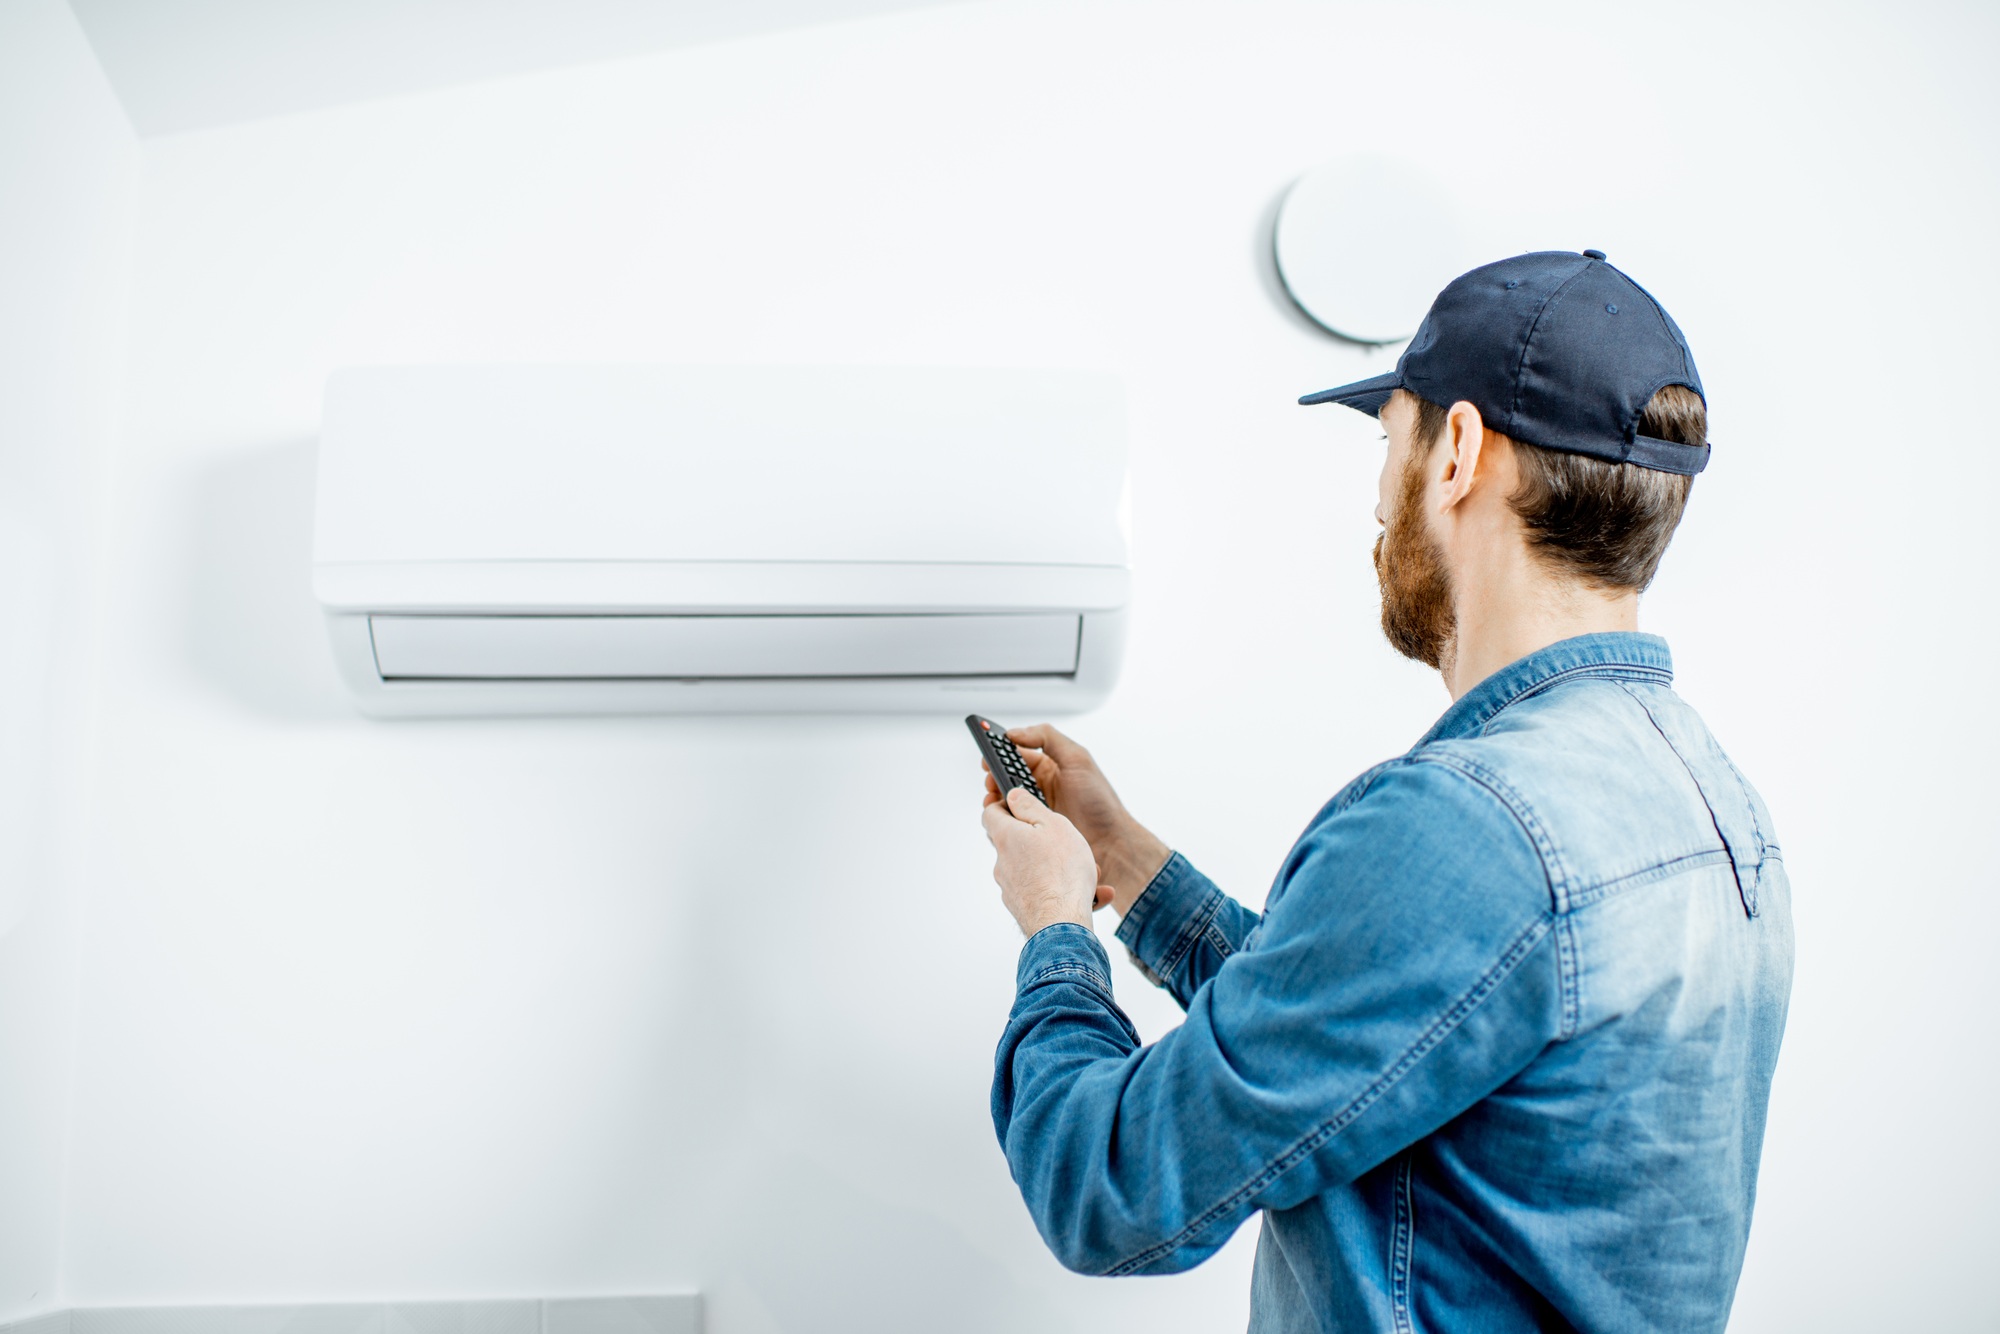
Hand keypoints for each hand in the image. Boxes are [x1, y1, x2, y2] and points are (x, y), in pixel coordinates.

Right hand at [981, 724, 1170, 916]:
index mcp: (1050, 765)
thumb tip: (1014, 732)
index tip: (987, 754)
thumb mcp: (1078, 758)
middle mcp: (1040, 785)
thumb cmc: (1098, 800)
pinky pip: (1010, 820)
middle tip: (989, 780)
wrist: (1110, 842)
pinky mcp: (1033, 828)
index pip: (1017, 753)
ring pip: (1005, 799)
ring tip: (992, 799)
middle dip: (993, 776)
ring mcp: (1035, 808)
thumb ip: (1047, 737)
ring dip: (995, 797)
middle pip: (1006, 776)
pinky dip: (1001, 817)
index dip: (1000, 752)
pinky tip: (1000, 817)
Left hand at [981, 786, 1108, 937]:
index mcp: (1007, 838)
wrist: (1062, 925)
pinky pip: (1047, 893)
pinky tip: (1096, 894)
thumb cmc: (1061, 872)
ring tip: (1092, 874)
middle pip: (1016, 843)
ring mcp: (1012, 889)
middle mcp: (1003, 863)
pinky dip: (1066, 891)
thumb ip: (1030, 807)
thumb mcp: (1052, 824)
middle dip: (1043, 842)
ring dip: (1062, 869)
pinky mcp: (1024, 909)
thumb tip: (1012, 796)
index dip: (1003, 806)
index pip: (990, 814)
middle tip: (1070, 844)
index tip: (1020, 805)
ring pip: (1037, 870)